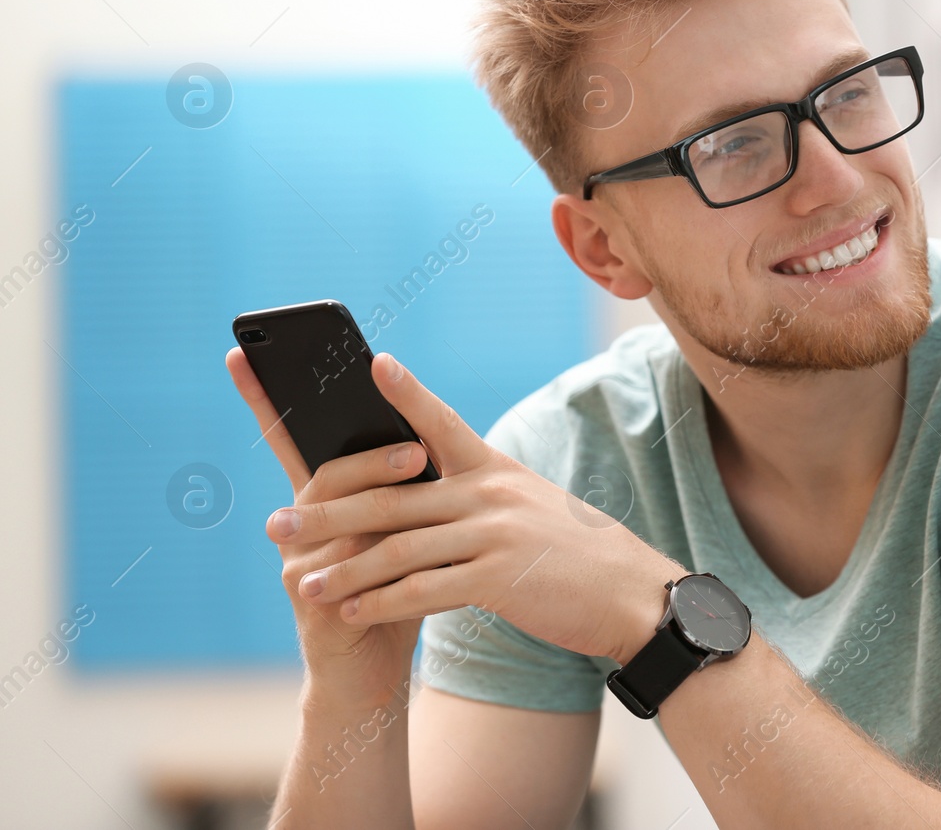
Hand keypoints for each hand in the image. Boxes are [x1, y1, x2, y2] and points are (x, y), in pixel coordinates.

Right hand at [225, 346, 426, 706]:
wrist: (377, 671)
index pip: (292, 439)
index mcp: (325, 499)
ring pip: (332, 511)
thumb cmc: (397, 589)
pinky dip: (374, 545)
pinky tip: (402, 539)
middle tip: (414, 443)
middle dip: (368, 450)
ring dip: (375, 486)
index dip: (263, 397)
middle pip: (324, 470)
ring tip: (416, 464)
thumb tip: (427, 427)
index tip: (242, 350)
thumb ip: (408, 484)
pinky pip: (339, 561)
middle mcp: (300, 523)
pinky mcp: (307, 596)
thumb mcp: (410, 528)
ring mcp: (297, 559)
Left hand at [237, 348, 682, 671]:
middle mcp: (490, 494)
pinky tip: (352, 612)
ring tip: (303, 584)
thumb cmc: (574, 552)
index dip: (405, 393)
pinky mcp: (499, 579)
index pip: (441, 421)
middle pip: (392, 497)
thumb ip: (479, 495)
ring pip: (399, 548)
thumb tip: (423, 493)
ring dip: (345, 569)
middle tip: (275, 525)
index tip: (372, 362)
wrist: (629, 593)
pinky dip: (382, 602)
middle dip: (327, 511)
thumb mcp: (531, 505)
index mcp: (494, 469)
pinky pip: (425, 589)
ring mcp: (494, 535)